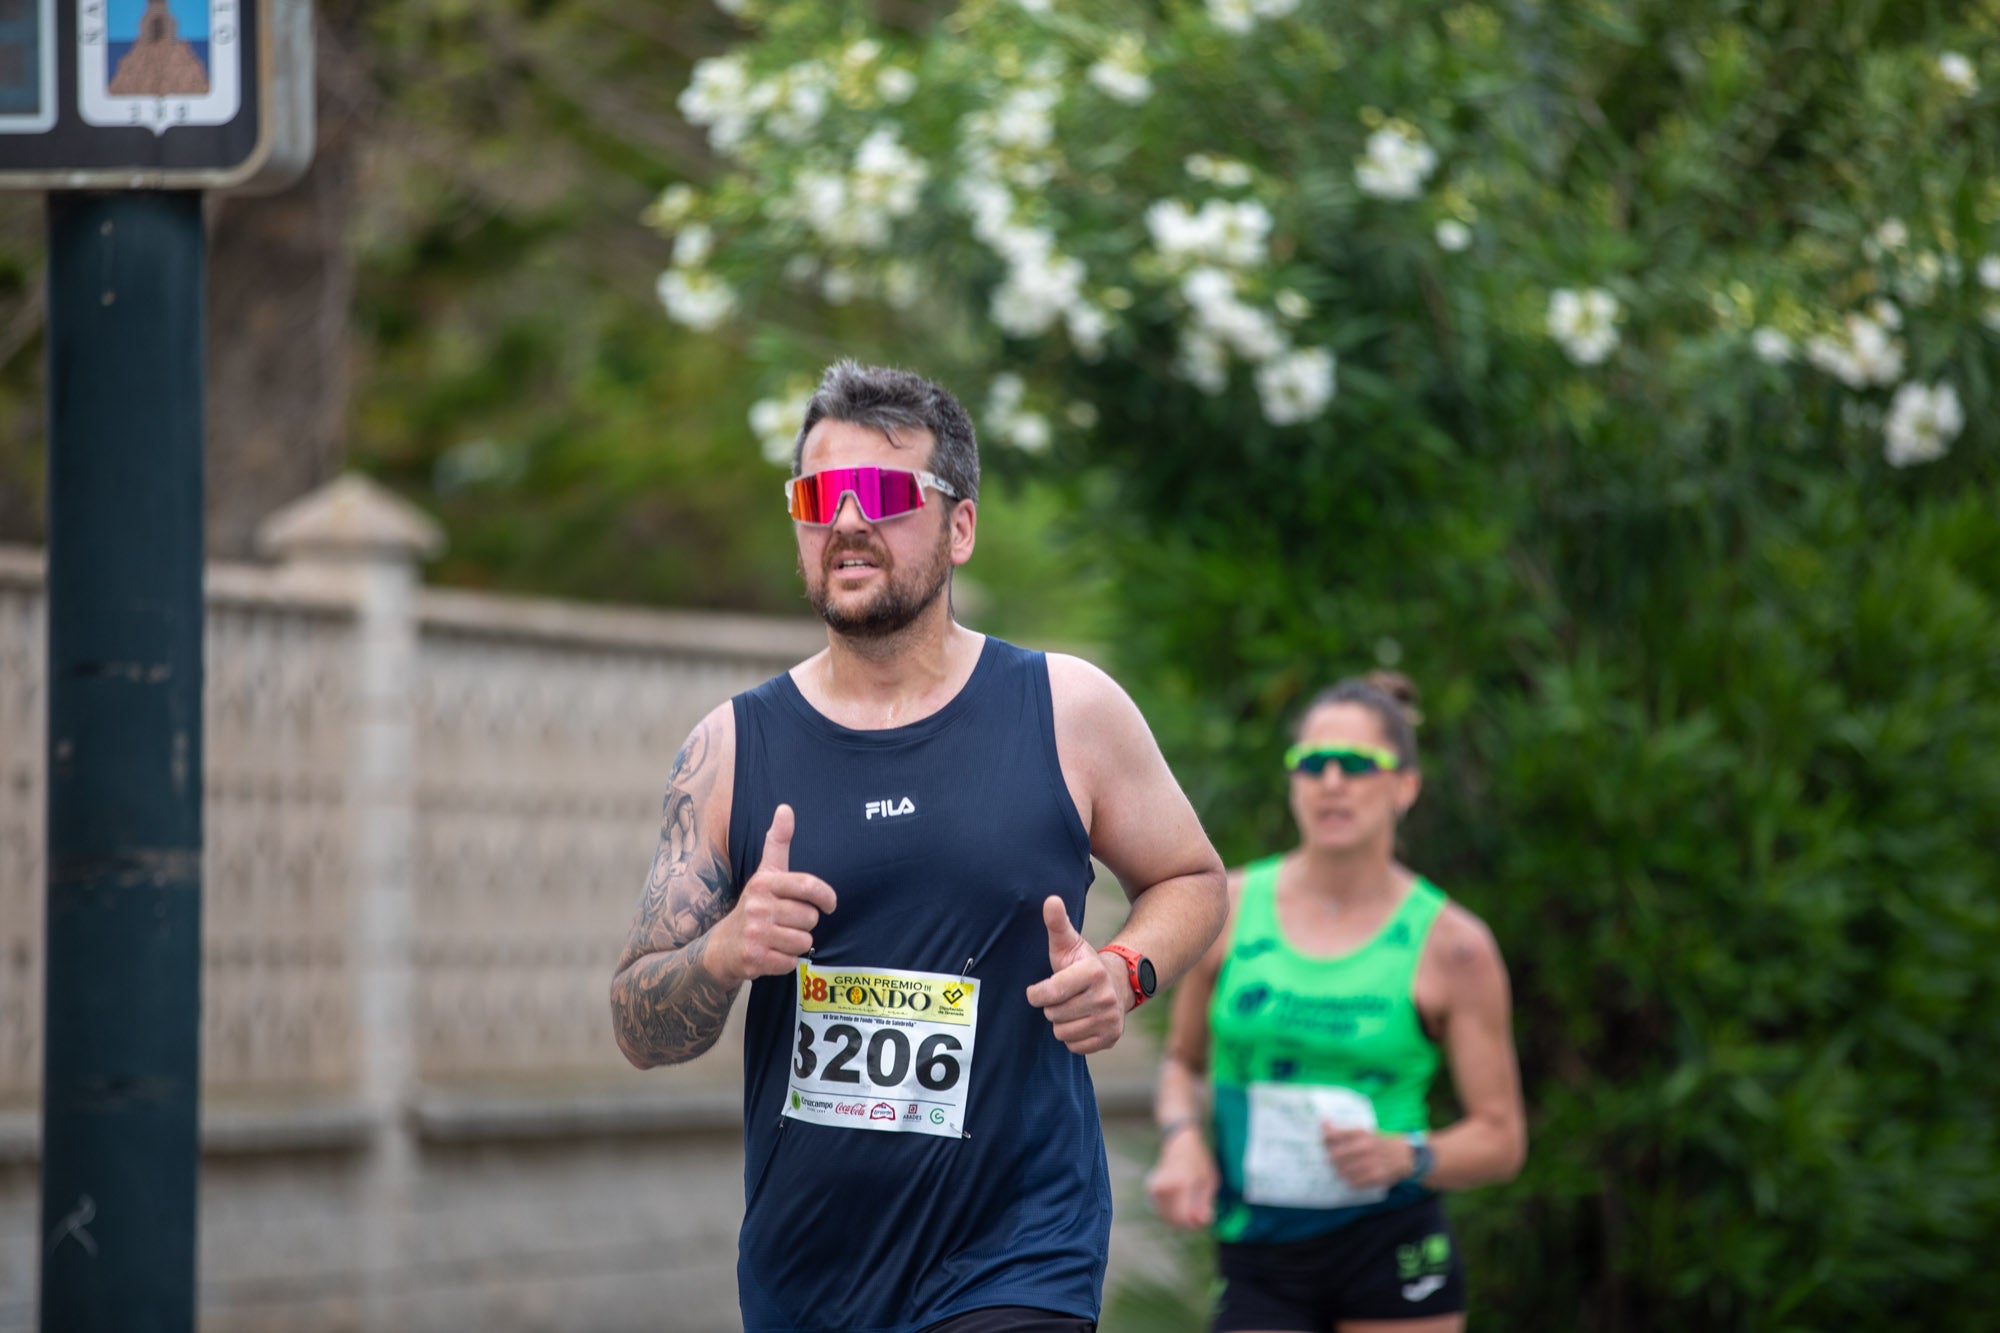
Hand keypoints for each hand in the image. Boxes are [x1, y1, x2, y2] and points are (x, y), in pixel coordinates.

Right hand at [705, 804, 836, 986]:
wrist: (721, 947)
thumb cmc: (753, 907)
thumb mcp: (764, 874)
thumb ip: (777, 842)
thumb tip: (785, 808)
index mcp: (764, 882)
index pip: (807, 886)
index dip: (826, 896)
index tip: (829, 905)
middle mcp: (758, 906)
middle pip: (810, 918)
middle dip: (804, 923)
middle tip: (786, 923)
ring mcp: (755, 933)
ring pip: (803, 941)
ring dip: (796, 943)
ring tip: (779, 938)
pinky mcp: (754, 959)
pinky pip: (791, 961)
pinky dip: (786, 961)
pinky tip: (772, 953)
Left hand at [1024, 895, 1126, 1053]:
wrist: (1116, 985)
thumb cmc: (1081, 965)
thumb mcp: (1069, 943)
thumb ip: (1057, 924)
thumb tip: (1050, 899)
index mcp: (1093, 973)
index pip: (1049, 993)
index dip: (1037, 993)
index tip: (1039, 989)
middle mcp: (1105, 998)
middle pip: (1053, 1014)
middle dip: (1052, 1006)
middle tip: (1064, 996)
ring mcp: (1110, 1020)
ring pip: (1062, 1032)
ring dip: (1061, 1022)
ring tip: (1072, 1007)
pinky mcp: (1111, 1038)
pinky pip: (1074, 1047)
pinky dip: (1073, 1037)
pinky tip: (1081, 1021)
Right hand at [1144, 1128, 1218, 1229]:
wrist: (1179, 1141)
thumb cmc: (1198, 1160)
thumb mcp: (1209, 1181)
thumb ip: (1205, 1204)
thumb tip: (1200, 1223)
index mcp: (1182, 1184)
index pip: (1183, 1217)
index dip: (1193, 1225)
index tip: (1200, 1222)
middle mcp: (1166, 1187)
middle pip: (1172, 1219)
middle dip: (1185, 1223)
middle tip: (1197, 1217)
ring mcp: (1156, 1188)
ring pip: (1165, 1216)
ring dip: (1178, 1218)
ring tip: (1190, 1209)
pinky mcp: (1151, 1188)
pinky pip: (1161, 1209)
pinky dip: (1170, 1212)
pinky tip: (1180, 1203)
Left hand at [1321, 1126, 1416, 1190]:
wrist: (1406, 1155)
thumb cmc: (1380, 1142)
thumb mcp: (1366, 1132)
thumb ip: (1345, 1131)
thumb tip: (1323, 1123)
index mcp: (1361, 1133)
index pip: (1333, 1135)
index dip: (1324, 1139)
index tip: (1322, 1141)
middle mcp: (1365, 1147)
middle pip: (1335, 1156)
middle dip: (1330, 1159)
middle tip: (1331, 1160)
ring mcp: (1370, 1163)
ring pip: (1343, 1171)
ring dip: (1339, 1171)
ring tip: (1342, 1169)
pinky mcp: (1376, 1177)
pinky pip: (1354, 1182)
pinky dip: (1350, 1181)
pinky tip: (1353, 1176)